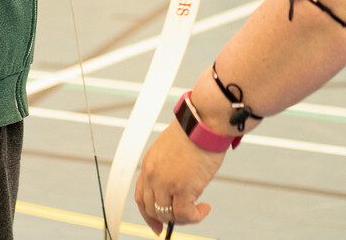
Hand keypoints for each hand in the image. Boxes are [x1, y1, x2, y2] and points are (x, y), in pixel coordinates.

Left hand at [136, 120, 222, 234]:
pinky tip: (204, 209)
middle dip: (167, 219)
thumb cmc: (196, 129)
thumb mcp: (173, 149)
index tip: (157, 224)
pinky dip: (195, 217)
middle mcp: (153, 175)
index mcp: (149, 164)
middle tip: (184, 219)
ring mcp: (165, 183)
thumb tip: (180, 186)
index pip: (141, 197)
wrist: (204, 120)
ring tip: (198, 210)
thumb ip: (170, 167)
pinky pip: (184, 214)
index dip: (148, 214)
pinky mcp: (182, 188)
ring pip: (167, 215)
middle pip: (152, 209)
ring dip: (184, 217)